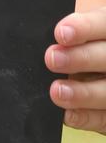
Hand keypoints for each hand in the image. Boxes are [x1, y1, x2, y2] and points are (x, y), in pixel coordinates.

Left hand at [47, 6, 105, 133]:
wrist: (93, 65)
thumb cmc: (79, 43)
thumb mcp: (78, 30)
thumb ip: (67, 32)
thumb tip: (43, 36)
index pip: (102, 24)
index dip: (84, 28)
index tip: (60, 33)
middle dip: (80, 58)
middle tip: (51, 59)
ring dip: (83, 93)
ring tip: (57, 91)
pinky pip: (104, 118)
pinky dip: (86, 117)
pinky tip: (68, 114)